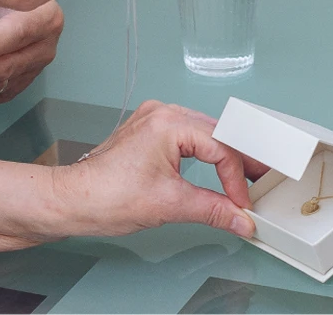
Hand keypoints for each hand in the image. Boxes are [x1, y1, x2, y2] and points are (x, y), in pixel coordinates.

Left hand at [53, 101, 261, 238]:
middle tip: (260, 183)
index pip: (221, 147)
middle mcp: (163, 113)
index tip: (242, 204)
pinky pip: (189, 137)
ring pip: (205, 133)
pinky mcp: (149, 131)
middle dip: (239, 162)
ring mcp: (154, 119)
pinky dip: (206, 154)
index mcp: (169, 124)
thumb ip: (213, 210)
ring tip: (243, 178)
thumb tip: (241, 219)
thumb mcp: (169, 206)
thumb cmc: (106, 197)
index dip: (237, 178)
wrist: (72, 200)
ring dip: (225, 157)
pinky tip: (217, 169)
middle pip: (217, 134)